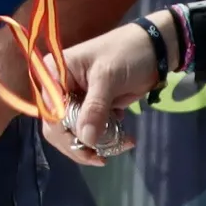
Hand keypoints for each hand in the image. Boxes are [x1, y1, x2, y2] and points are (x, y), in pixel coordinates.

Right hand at [42, 21, 157, 164]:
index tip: (86, 144)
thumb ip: (95, 108)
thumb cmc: (126, 53)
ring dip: (96, 145)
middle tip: (101, 156)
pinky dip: (106, 140)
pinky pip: (91, 132)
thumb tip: (86, 140)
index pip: (50, 111)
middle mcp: (59, 89)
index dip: (64, 131)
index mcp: (55, 73)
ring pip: (75, 134)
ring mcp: (76, 101)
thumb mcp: (108, 77)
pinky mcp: (92, 110)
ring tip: (121, 144)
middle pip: (58, 128)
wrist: (154, 49)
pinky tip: (124, 138)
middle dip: (79, 145)